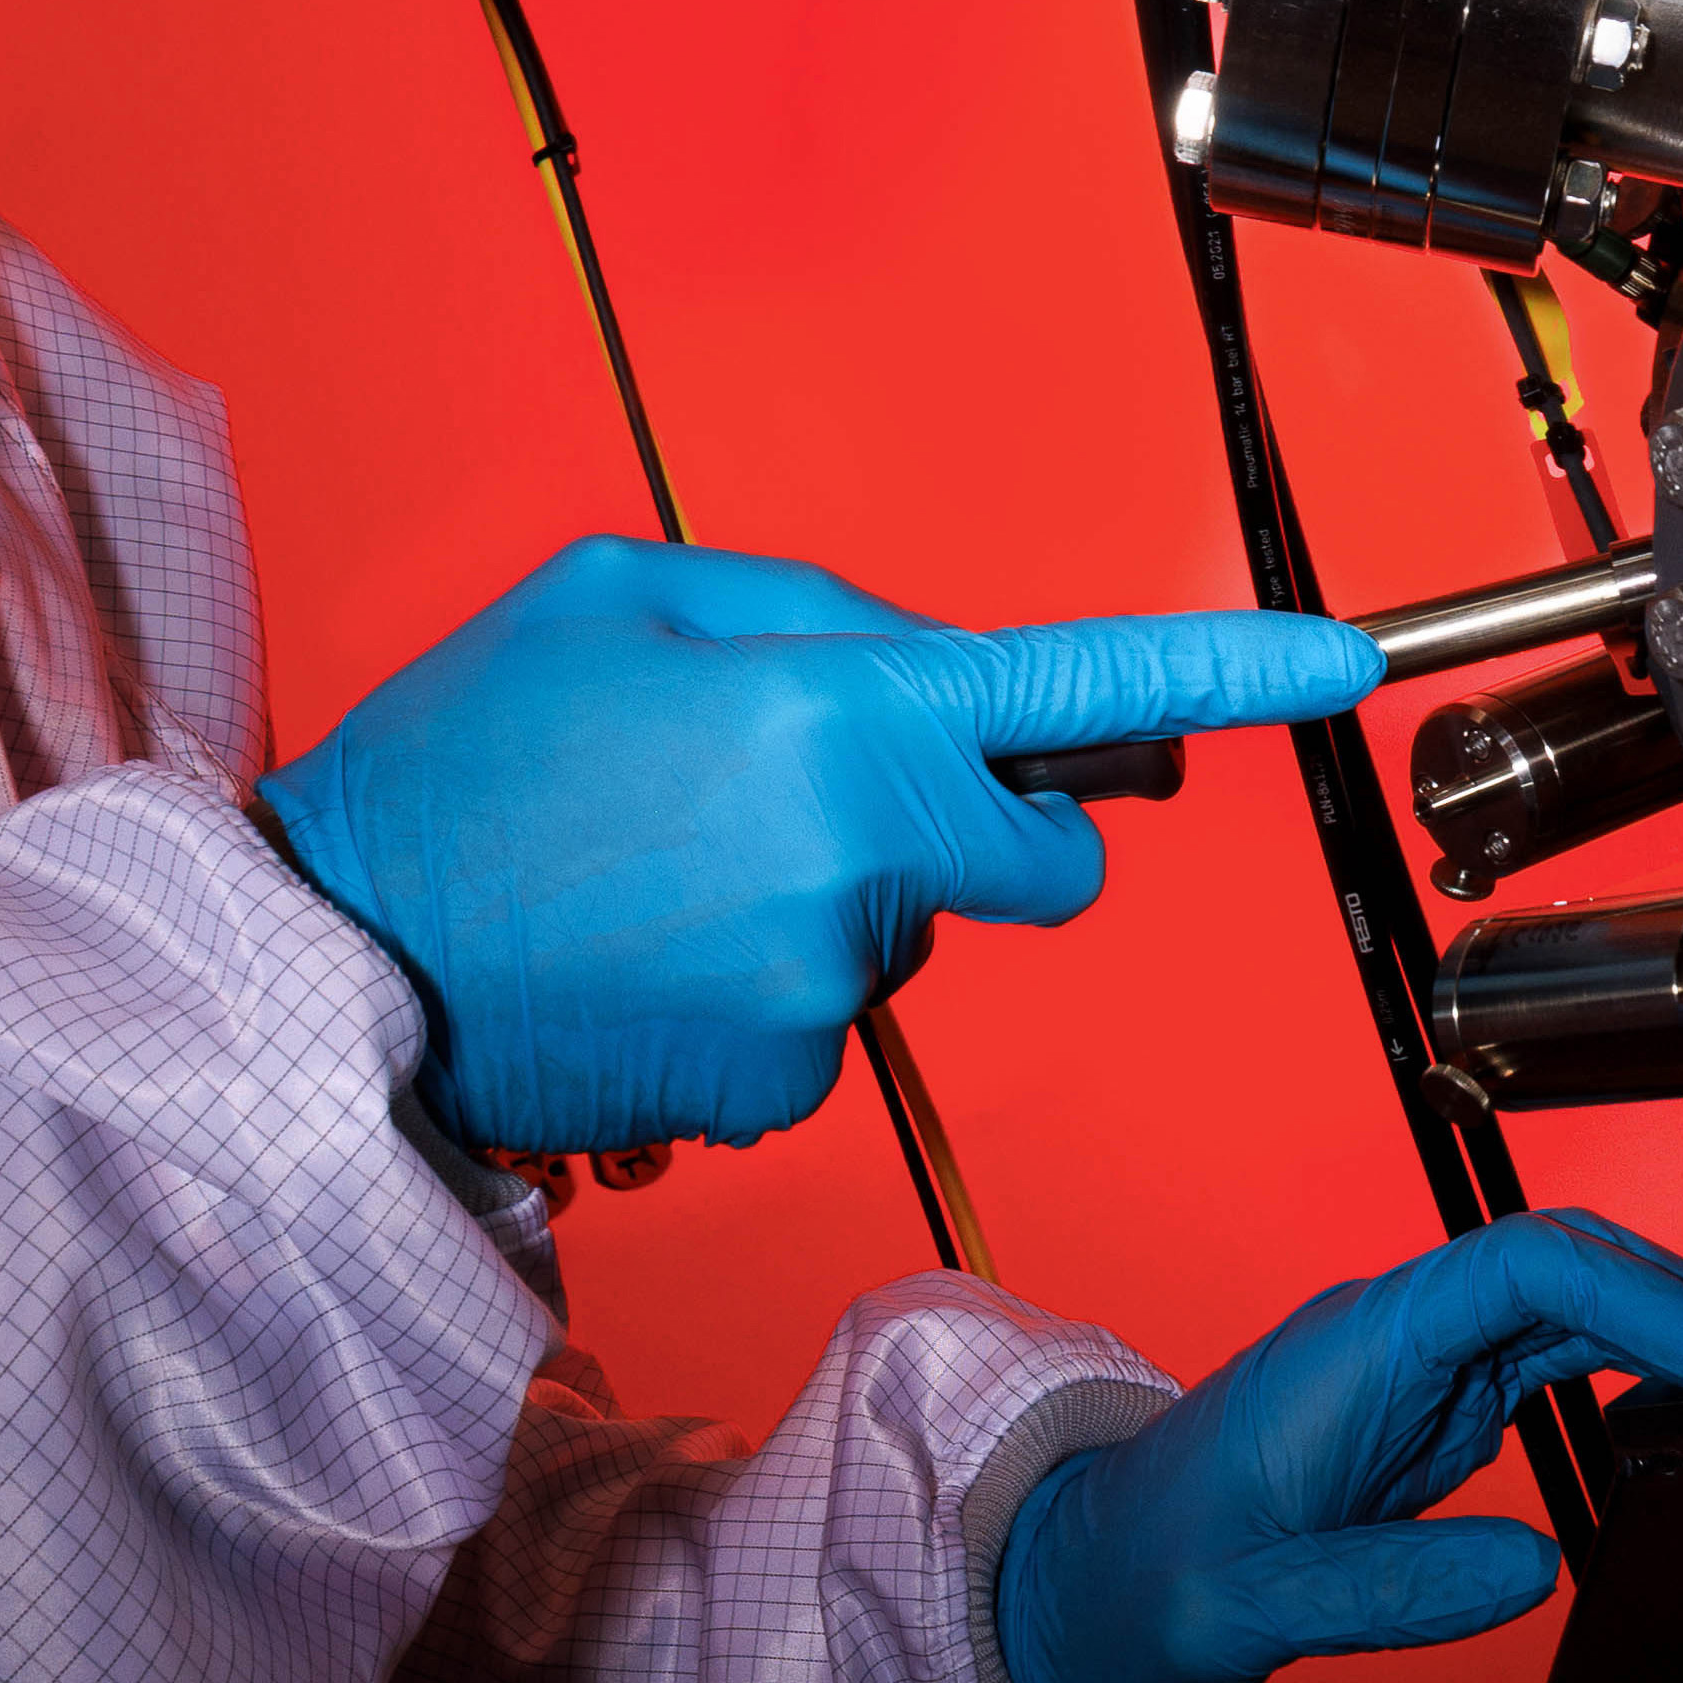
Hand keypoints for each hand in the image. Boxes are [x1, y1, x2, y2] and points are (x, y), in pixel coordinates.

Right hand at [255, 535, 1382, 1157]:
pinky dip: (758, 994)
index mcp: (837, 707)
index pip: (1083, 691)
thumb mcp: (617, 596)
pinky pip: (827, 1025)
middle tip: (806, 798)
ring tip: (657, 876)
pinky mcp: (789, 1086)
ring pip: (906, 940)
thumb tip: (915, 669)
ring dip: (825, 905)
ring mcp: (833, 987)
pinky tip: (648, 962)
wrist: (336, 963)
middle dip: (969, 830)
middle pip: (1031, 856)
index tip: (1347, 658)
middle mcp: (862, 853)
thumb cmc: (460, 764)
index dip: (1232, 671)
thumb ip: (804, 613)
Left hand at [993, 1211, 1682, 1682]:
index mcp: (1354, 1349)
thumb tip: (1535, 1571)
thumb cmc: (1148, 1578)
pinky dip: (1627, 1367)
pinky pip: (1544, 1358)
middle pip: (1561, 1268)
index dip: (1639, 1294)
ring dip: (1667, 1329)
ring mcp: (1415, 1369)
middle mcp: (1394, 1338)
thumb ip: (1390, 1587)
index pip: (1522, 1269)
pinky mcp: (1428, 1410)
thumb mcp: (1253, 1606)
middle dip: (1678, 1304)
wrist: (1090, 1588)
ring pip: (1564, 1306)